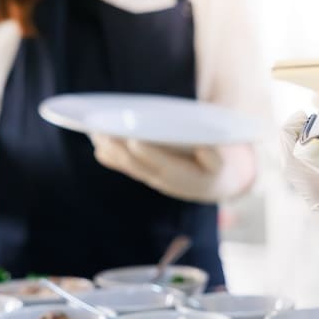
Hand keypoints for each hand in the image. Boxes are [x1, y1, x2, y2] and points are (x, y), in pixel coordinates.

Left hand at [91, 137, 254, 202]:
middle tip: (104, 133)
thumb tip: (203, 147)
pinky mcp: (145, 174)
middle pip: (139, 166)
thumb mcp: (223, 164)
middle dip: (121, 151)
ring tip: (96, 134)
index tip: (134, 141)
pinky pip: (126, 167)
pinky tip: (97, 145)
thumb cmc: (216, 166)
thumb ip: (214, 157)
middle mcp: (165, 181)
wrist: (212, 184)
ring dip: (112, 152)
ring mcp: (152, 179)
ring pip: (129, 167)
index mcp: (186, 178)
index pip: (164, 165)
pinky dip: (111, 158)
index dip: (148, 154)